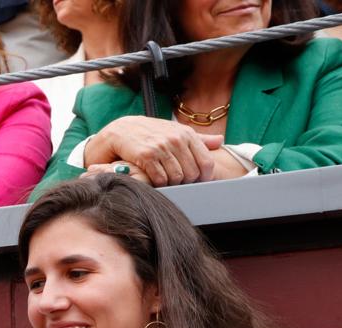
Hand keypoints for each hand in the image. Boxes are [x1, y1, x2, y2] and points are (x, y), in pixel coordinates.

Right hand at [86, 116, 221, 186]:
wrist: (121, 130)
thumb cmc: (151, 133)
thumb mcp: (175, 131)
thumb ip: (198, 138)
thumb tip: (220, 141)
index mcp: (186, 133)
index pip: (206, 162)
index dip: (204, 177)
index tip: (198, 182)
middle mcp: (175, 139)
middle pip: (192, 173)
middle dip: (186, 182)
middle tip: (178, 183)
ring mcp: (161, 147)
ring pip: (177, 177)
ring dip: (172, 184)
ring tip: (166, 180)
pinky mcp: (146, 156)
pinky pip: (160, 178)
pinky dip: (159, 183)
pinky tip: (155, 179)